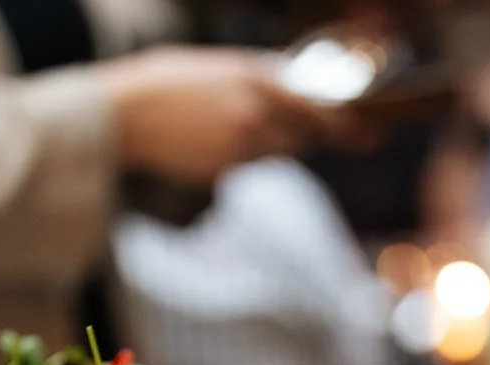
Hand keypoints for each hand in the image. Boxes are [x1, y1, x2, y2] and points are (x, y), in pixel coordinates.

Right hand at [100, 46, 365, 184]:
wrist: (117, 115)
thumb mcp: (215, 66)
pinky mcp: (221, 173)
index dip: (348, 126)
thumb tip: (286, 93)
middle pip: (297, 137)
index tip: (372, 135)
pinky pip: (240, 168)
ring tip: (213, 126)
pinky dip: (230, 158)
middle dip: (290, 132)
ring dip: (256, 144)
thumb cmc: (161, 82)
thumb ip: (254, 80)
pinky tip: (199, 142)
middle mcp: (255, 114)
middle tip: (254, 123)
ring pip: (269, 153)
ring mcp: (238, 147)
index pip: (318, 108)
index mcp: (255, 78)